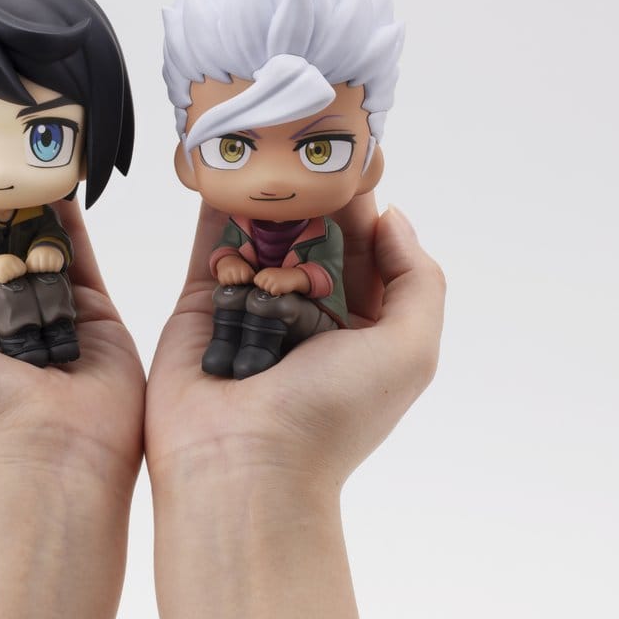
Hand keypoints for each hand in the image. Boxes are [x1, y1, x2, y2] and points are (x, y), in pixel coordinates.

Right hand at [0, 253, 27, 283]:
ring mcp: (6, 266)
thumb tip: (24, 274)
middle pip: (19, 274)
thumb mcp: (8, 262)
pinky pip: (5, 280)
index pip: (23, 269)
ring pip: (13, 278)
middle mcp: (10, 261)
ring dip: (7, 278)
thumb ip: (16, 266)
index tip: (11, 271)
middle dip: (14, 276)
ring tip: (0, 274)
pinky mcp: (0, 273)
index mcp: (13, 258)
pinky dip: (1, 280)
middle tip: (5, 273)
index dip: (18, 273)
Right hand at [145, 195, 444, 618]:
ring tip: (267, 154)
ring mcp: (251, 310)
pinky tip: (224, 174)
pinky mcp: (201, 307)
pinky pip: (211, 250)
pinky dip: (216, 214)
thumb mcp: (411, 350)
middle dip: (312, 202)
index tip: (355, 166)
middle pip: (312, 242)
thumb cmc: (331, 414)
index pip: (366, 257)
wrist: (240, 463)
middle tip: (306, 154)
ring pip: (261, 241)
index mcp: (359, 332)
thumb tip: (390, 217)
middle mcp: (305, 318)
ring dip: (266, 203)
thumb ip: (417, 278)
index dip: (364, 214)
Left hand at [253, 266, 309, 295]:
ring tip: (279, 285)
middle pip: (261, 287)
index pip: (256, 281)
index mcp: (265, 271)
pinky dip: (278, 292)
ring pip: (267, 290)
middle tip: (275, 284)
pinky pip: (273, 293)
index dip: (262, 284)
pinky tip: (282, 288)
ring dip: (273, 290)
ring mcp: (272, 280)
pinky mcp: (277, 286)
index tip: (269, 281)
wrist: (295, 276)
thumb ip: (263, 279)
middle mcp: (267, 274)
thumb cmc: (282, 277)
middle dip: (267, 287)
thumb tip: (256, 288)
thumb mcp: (271, 274)